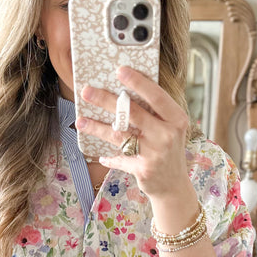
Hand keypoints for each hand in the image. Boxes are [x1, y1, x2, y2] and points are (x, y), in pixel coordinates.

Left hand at [76, 66, 194, 204]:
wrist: (174, 185)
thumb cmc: (169, 150)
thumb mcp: (171, 129)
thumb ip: (155, 113)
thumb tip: (124, 92)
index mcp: (176, 119)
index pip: (156, 96)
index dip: (138, 82)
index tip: (119, 70)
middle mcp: (167, 135)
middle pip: (132, 113)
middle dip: (106, 100)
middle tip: (87, 91)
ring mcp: (155, 153)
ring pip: (119, 135)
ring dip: (97, 127)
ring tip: (80, 121)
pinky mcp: (143, 169)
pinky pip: (119, 158)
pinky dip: (108, 157)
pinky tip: (99, 155)